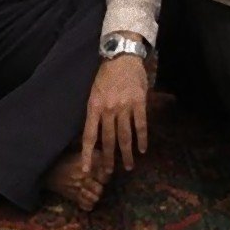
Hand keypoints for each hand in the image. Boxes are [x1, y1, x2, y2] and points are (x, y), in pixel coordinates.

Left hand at [81, 50, 148, 175]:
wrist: (122, 56)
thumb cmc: (106, 75)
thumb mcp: (94, 92)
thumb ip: (95, 111)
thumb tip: (94, 133)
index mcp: (94, 106)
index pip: (89, 136)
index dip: (87, 154)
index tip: (87, 169)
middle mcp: (108, 109)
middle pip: (108, 140)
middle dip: (109, 159)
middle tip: (109, 173)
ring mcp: (124, 107)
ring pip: (125, 136)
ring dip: (127, 153)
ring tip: (129, 166)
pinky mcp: (139, 103)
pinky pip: (141, 125)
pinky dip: (142, 139)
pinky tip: (143, 149)